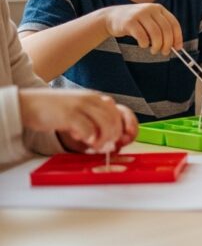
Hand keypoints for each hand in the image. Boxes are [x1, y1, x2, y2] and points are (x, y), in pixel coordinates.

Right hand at [19, 89, 137, 152]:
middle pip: (115, 118)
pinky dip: (89, 137)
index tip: (127, 139)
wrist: (28, 104)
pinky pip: (87, 127)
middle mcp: (91, 99)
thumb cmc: (53, 110)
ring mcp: (80, 105)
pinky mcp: (69, 114)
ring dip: (104, 138)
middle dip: (114, 135)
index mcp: (95, 98)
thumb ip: (94, 119)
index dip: (128, 126)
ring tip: (95, 146)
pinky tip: (82, 140)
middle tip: (107, 146)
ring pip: (106, 123)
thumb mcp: (79, 111)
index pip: (121, 111)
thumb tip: (109, 139)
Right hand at [102, 3, 182, 54]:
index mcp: (158, 8)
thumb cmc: (135, 23)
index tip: (177, 48)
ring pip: (156, 33)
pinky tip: (143, 45)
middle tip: (165, 52)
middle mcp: (150, 9)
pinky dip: (145, 44)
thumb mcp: (150, 21)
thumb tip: (175, 46)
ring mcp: (139, 14)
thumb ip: (161, 30)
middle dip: (167, 44)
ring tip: (154, 51)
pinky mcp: (129, 22)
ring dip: (157, 46)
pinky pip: (142, 36)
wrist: (111, 17)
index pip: (173, 23)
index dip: (177, 37)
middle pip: (166, 29)